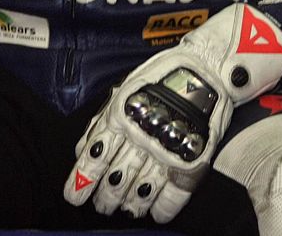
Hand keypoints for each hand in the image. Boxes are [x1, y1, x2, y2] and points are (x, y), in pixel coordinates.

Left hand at [66, 3, 281, 221]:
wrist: (206, 67)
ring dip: (130, 205)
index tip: (75, 196)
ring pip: (140, 191)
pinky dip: (164, 208)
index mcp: (120, 118)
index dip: (81, 182)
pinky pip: (175, 194)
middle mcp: (140, 137)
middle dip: (105, 199)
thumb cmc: (161, 78)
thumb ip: (102, 121)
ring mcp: (167, 150)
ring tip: (127, 210)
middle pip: (115, 181)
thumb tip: (83, 150)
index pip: (93, 160)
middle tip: (102, 206)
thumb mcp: (124, 91)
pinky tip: (156, 213)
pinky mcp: (192, 158)